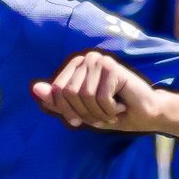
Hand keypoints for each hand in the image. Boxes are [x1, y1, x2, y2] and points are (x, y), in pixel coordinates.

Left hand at [31, 50, 155, 132]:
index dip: (68, 111)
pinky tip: (121, 105)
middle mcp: (85, 59)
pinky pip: (100, 97)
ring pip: (83, 96)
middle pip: (67, 93)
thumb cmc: (112, 113)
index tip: (81, 119)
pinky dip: (109, 109)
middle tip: (101, 115)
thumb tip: (34, 89)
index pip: (56, 92)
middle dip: (84, 113)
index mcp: (75, 66)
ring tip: (112, 110)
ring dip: (98, 113)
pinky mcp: (112, 67)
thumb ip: (57, 100)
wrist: (144, 115)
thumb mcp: (79, 111)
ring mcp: (99, 60)